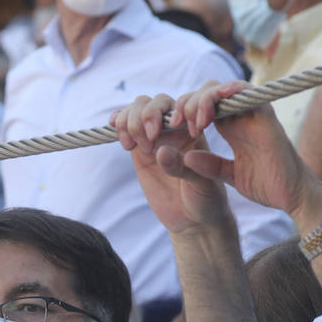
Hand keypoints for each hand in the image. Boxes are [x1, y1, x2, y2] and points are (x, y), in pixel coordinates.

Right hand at [112, 92, 235, 236]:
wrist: (192, 219)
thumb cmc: (206, 199)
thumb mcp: (204, 186)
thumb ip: (185, 168)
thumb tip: (160, 151)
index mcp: (198, 129)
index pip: (189, 101)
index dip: (181, 108)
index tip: (179, 128)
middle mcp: (177, 127)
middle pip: (159, 101)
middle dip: (149, 114)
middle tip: (149, 141)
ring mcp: (156, 136)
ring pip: (140, 107)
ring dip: (132, 119)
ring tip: (133, 145)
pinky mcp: (138, 147)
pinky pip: (125, 124)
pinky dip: (118, 120)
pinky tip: (115, 128)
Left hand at [169, 81, 321, 223]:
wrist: (293, 196)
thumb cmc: (266, 185)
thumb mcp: (228, 176)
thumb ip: (209, 165)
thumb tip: (187, 156)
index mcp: (231, 128)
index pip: (202, 107)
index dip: (184, 113)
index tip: (170, 129)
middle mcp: (241, 117)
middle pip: (208, 93)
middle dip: (188, 103)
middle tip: (176, 123)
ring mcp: (253, 113)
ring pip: (222, 88)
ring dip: (202, 99)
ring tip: (192, 121)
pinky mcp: (265, 115)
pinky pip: (245, 91)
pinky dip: (226, 92)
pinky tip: (210, 109)